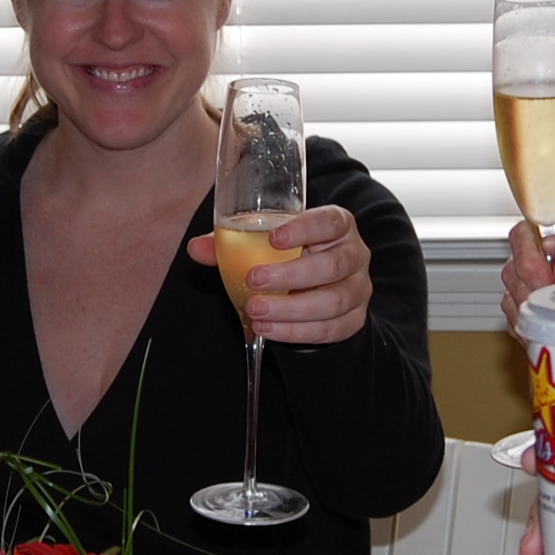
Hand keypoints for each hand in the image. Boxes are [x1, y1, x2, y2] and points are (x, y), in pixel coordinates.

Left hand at [186, 204, 371, 345]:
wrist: (317, 286)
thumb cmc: (291, 255)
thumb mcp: (266, 243)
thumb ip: (233, 243)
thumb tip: (197, 249)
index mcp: (337, 225)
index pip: (329, 221)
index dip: (305, 229)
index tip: (274, 238)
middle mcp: (354, 254)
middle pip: (333, 265)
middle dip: (291, 275)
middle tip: (254, 280)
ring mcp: (358, 289)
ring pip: (333, 301)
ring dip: (291, 310)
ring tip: (256, 312)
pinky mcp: (353, 319)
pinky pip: (330, 329)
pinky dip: (297, 332)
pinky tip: (269, 329)